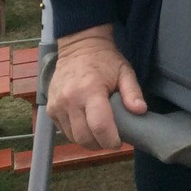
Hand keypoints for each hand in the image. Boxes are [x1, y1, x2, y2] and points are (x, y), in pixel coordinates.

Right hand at [46, 26, 146, 148]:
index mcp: (90, 90)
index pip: (99, 126)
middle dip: (100, 144)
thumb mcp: (124, 71)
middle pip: (85, 137)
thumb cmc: (105, 60)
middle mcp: (70, 100)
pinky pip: (64, 131)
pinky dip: (76, 134)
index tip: (119, 142)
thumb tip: (140, 111)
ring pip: (73, 138)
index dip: (111, 140)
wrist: (79, 47)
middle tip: (111, 139)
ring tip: (100, 133)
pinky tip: (86, 125)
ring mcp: (57, 106)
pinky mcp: (50, 110)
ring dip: (88, 141)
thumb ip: (133, 92)